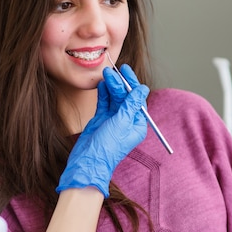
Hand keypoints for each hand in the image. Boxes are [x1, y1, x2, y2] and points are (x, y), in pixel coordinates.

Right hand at [56, 64, 148, 197]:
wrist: (88, 161)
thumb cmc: (108, 147)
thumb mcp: (122, 122)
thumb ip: (131, 104)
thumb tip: (143, 89)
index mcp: (137, 124)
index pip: (137, 99)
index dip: (132, 84)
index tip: (126, 71)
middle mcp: (126, 121)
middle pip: (125, 97)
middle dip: (119, 83)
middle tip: (113, 70)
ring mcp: (113, 120)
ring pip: (114, 98)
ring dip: (110, 86)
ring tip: (105, 74)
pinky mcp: (101, 119)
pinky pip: (104, 103)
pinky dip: (103, 93)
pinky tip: (101, 84)